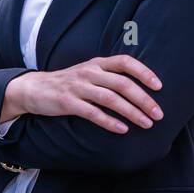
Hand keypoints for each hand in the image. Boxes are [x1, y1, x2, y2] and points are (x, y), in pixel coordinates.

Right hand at [1, 55, 162, 133]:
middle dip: (144, 99)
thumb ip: (109, 76)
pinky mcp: (68, 102)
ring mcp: (78, 87)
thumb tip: (140, 88)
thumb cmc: (68, 83)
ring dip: (131, 112)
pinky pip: (92, 113)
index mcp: (97, 63)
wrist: (34, 88)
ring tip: (146, 124)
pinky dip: (109, 122)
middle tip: (159, 114)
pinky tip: (122, 130)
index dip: (144, 72)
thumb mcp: (88, 73)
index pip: (125, 62)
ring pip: (110, 98)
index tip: (159, 86)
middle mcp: (89, 72)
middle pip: (122, 83)